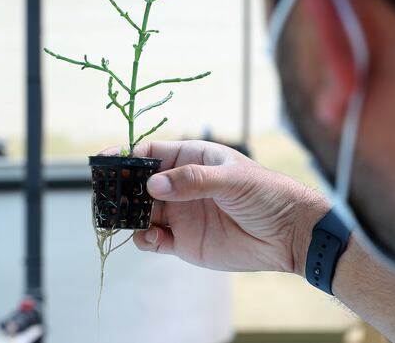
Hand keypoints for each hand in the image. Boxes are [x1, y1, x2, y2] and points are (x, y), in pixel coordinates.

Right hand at [101, 140, 329, 274]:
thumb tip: (153, 184)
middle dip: (121, 189)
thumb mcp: (232, 180)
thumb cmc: (266, 195)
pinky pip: (152, 239)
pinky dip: (144, 239)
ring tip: (124, 219)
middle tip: (107, 196)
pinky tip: (154, 237)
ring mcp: (181, 213)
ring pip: (141, 212)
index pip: (152, 152)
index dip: (127, 156)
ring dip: (128, 216)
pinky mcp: (184, 241)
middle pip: (139, 184)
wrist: (288, 233)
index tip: (106, 162)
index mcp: (194, 158)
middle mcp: (183, 184)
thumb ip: (193, 180)